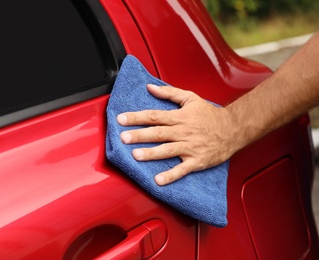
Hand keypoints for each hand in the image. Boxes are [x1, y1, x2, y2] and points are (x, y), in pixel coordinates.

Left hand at [117, 84, 236, 185]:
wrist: (233, 129)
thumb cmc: (210, 115)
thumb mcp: (191, 98)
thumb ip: (169, 93)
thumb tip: (150, 87)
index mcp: (179, 117)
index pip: (154, 116)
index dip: (137, 117)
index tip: (121, 119)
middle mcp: (182, 132)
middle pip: (158, 133)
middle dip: (139, 135)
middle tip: (123, 137)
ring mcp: (189, 147)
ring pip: (167, 150)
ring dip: (151, 153)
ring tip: (136, 155)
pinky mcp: (196, 161)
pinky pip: (182, 169)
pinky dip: (171, 175)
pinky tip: (158, 180)